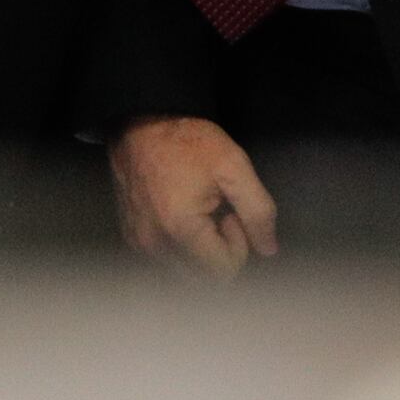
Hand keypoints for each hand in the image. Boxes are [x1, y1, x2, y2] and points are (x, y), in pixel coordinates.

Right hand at [110, 115, 279, 277]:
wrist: (140, 120)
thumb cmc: (187, 140)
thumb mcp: (235, 166)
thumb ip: (259, 210)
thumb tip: (268, 250)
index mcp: (180, 228)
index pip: (222, 271)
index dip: (237, 246)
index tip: (231, 214)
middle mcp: (153, 242)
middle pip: (201, 279)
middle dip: (218, 254)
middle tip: (219, 215)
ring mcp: (138, 241)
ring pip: (183, 271)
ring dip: (199, 252)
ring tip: (201, 213)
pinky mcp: (130, 235)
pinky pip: (164, 259)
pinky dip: (180, 247)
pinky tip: (182, 215)